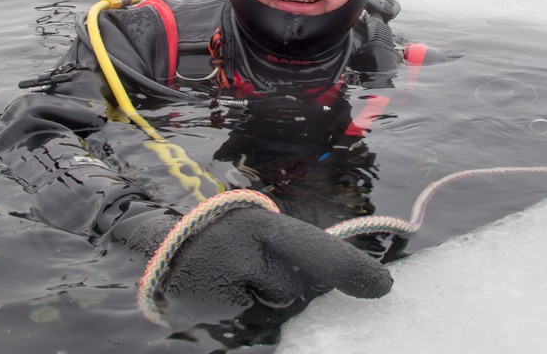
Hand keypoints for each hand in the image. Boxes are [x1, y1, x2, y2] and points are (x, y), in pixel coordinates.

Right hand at [128, 207, 391, 306]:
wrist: (161, 251)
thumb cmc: (224, 235)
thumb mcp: (260, 228)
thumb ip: (298, 250)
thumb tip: (348, 280)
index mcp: (260, 225)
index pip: (317, 250)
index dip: (353, 269)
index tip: (385, 286)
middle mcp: (242, 255)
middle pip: (298, 290)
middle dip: (290, 285)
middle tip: (259, 267)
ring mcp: (222, 290)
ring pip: (274, 310)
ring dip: (267, 301)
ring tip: (236, 280)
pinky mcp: (209, 318)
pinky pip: (252, 322)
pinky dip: (248, 314)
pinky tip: (227, 297)